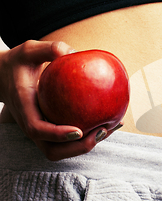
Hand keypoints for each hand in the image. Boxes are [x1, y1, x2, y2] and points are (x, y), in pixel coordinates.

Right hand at [0, 40, 121, 160]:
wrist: (3, 76)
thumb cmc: (19, 62)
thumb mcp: (30, 50)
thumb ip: (50, 49)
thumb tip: (75, 52)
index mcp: (23, 107)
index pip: (37, 129)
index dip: (57, 134)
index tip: (78, 130)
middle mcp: (31, 124)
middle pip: (52, 150)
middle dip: (78, 147)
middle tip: (102, 131)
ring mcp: (40, 132)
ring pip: (62, 150)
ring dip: (87, 145)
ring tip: (110, 128)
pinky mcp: (50, 131)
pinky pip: (69, 141)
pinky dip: (89, 135)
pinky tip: (111, 121)